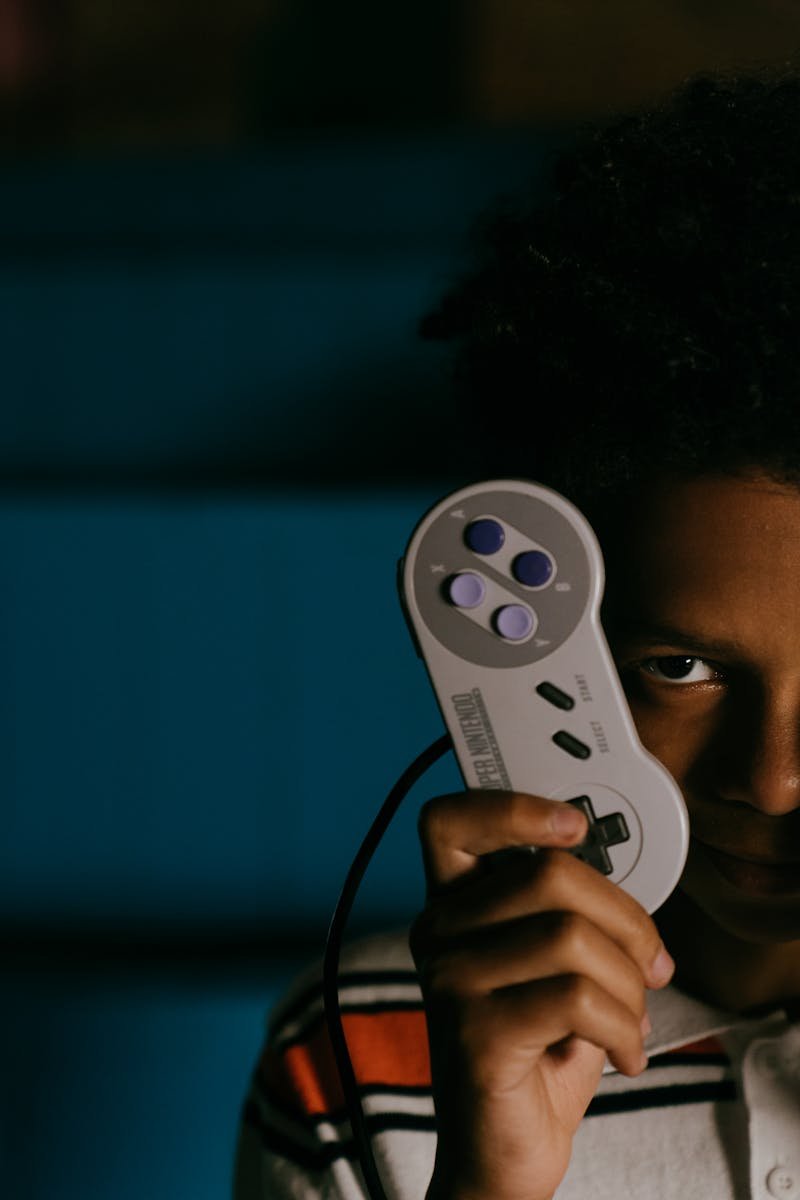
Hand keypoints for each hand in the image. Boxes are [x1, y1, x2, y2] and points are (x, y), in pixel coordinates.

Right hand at [409, 790, 674, 1199]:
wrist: (504, 1150)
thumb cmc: (537, 1049)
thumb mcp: (554, 963)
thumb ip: (567, 908)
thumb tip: (626, 877)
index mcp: (452, 905)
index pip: (451, 821)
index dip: (513, 808)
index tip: (576, 827)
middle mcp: (438, 933)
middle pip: (549, 875)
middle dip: (626, 920)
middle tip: (651, 965)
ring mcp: (449, 982)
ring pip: (571, 936)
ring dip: (631, 986)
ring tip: (633, 1020)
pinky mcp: (475, 1033)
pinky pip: (577, 999)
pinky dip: (624, 1029)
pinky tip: (624, 1053)